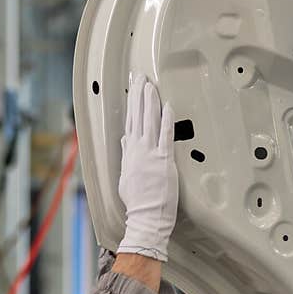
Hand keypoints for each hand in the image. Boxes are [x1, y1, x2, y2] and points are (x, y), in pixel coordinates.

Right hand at [117, 74, 177, 261]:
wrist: (146, 216)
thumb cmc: (138, 202)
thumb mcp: (127, 177)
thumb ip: (127, 156)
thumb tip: (125, 142)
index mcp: (129, 153)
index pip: (129, 122)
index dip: (131, 104)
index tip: (132, 89)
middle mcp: (137, 150)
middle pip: (137, 117)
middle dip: (138, 95)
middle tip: (140, 77)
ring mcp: (150, 154)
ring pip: (149, 122)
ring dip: (149, 102)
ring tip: (149, 85)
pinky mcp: (163, 160)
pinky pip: (165, 136)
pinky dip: (166, 120)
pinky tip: (167, 106)